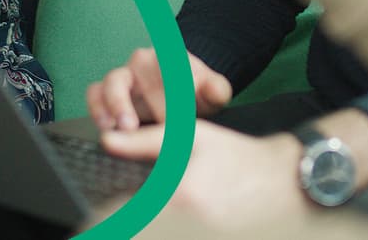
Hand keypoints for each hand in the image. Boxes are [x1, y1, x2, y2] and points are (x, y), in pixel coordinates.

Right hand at [87, 48, 231, 130]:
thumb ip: (216, 90)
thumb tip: (213, 91)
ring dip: (106, 108)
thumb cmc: (197, 92)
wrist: (187, 94)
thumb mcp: (213, 91)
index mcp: (165, 57)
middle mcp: (139, 64)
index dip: (158, 93)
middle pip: (124, 77)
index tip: (165, 115)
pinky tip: (105, 128)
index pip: (155, 70)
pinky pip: (94, 95)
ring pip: (104, 86)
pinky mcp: (110, 95)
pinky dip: (96, 109)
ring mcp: (123, 79)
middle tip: (130, 127)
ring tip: (112, 128)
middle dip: (123, 103)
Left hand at [102, 120, 307, 229]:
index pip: (124, 217)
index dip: (101, 222)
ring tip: (124, 225)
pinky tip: (160, 226)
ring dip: (143, 229)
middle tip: (96, 227)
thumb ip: (145, 141)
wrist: (283, 184)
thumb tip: (108, 141)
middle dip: (121, 226)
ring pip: (156, 236)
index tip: (85, 225)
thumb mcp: (191, 137)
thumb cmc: (236, 157)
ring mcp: (198, 236)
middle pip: (138, 231)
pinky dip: (163, 234)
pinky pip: (174, 238)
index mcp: (177, 195)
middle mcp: (187, 225)